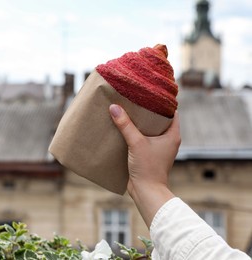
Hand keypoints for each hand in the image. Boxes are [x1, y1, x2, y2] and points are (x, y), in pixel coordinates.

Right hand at [109, 104, 180, 226]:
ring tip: (127, 111)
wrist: (146, 192)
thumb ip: (125, 125)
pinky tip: (123, 128)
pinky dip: (135, 133)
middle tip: (135, 99)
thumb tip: (114, 107)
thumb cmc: (148, 168)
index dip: (162, 101)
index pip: (171, 112)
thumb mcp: (136, 143)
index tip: (149, 93)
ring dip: (140, 122)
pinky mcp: (149, 155)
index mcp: (173, 135)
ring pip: (150, 130)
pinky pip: (143, 139)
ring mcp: (159, 148)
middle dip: (147, 110)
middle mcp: (168, 140)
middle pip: (159, 119)